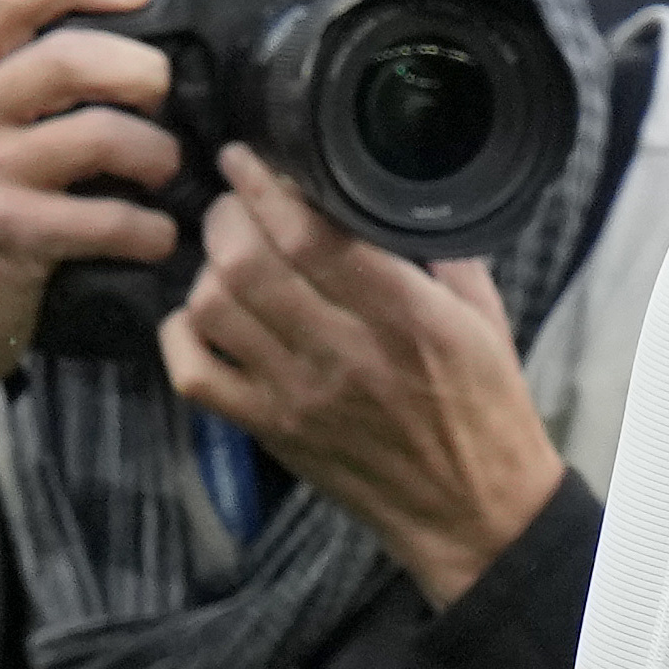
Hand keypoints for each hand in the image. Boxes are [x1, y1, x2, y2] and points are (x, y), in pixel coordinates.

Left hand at [159, 146, 563, 605]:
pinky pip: (194, 374)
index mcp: (408, 319)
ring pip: (214, 310)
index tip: (248, 158)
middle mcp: (345, 355)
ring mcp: (297, 396)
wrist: (472, 510)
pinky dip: (182, 333)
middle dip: (227, 215)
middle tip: (234, 199)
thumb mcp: (486, 319)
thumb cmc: (485, 407)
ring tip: (223, 252)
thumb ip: (441, 255)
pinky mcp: (269, 430)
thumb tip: (390, 197)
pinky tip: (203, 315)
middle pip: (249, 264)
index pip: (316, 238)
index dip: (269, 188)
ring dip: (206, 267)